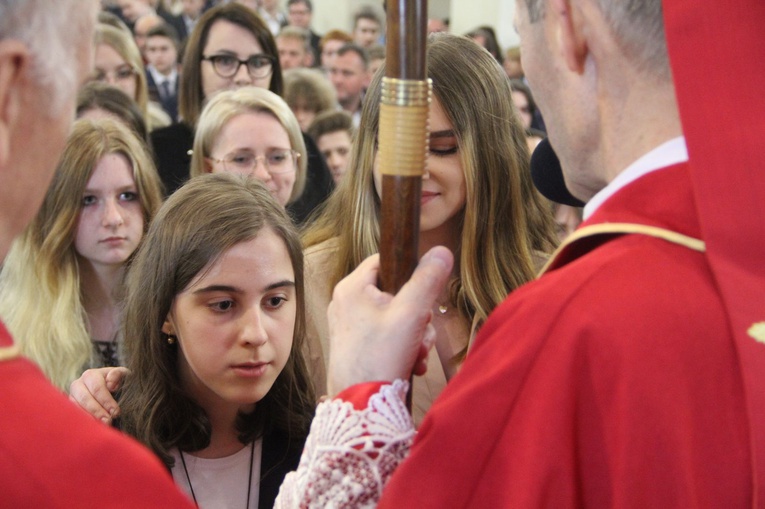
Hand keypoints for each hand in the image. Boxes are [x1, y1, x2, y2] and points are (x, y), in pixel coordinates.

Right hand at [68, 366, 128, 424]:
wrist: (109, 388)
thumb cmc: (117, 382)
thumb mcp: (122, 375)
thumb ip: (118, 375)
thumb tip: (111, 385)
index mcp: (90, 375)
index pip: (97, 388)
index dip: (106, 401)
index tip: (116, 412)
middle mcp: (77, 385)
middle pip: (85, 399)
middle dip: (97, 411)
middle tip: (108, 421)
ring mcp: (71, 397)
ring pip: (76, 409)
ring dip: (89, 419)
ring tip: (102, 426)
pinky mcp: (69, 409)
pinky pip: (73, 417)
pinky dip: (83, 423)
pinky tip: (92, 429)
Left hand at [327, 246, 453, 394]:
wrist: (360, 407)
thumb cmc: (379, 358)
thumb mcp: (411, 314)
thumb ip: (427, 280)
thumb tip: (442, 251)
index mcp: (352, 287)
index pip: (386, 260)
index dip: (410, 272)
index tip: (423, 292)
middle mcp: (346, 303)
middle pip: (395, 292)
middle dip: (417, 316)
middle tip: (421, 333)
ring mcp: (350, 326)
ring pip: (395, 317)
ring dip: (415, 336)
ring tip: (417, 355)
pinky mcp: (355, 346)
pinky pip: (386, 336)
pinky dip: (403, 348)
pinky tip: (410, 365)